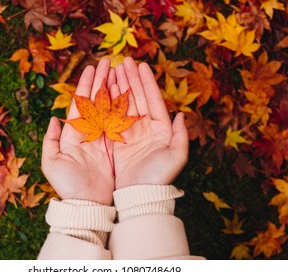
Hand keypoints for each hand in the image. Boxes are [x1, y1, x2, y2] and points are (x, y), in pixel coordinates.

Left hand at [41, 58, 115, 204]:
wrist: (88, 203)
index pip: (81, 103)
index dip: (86, 85)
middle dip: (101, 80)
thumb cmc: (68, 184)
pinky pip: (120, 122)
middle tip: (109, 62)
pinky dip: (123, 107)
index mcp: (74, 132)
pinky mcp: (115, 145)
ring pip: (109, 108)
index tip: (93, 68)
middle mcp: (89, 132)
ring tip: (119, 72)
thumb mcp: (52, 162)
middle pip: (96, 100)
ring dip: (113, 89)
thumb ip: (50, 140)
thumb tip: (54, 119)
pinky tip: (127, 93)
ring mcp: (103, 137)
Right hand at [111, 57, 188, 188]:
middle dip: (131, 79)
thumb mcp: (176, 156)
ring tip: (113, 70)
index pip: (153, 100)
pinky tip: (106, 90)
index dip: (147, 83)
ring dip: (120, 87)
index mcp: (160, 129)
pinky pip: (112, 117)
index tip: (141, 66)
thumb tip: (181, 116)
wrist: (139, 194)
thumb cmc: (159, 176)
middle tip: (123, 62)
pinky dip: (109, 103)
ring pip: (124, 104)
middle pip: (137, 98)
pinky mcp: (117, 140)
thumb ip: (181, 135)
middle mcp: (145, 128)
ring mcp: (130, 132)